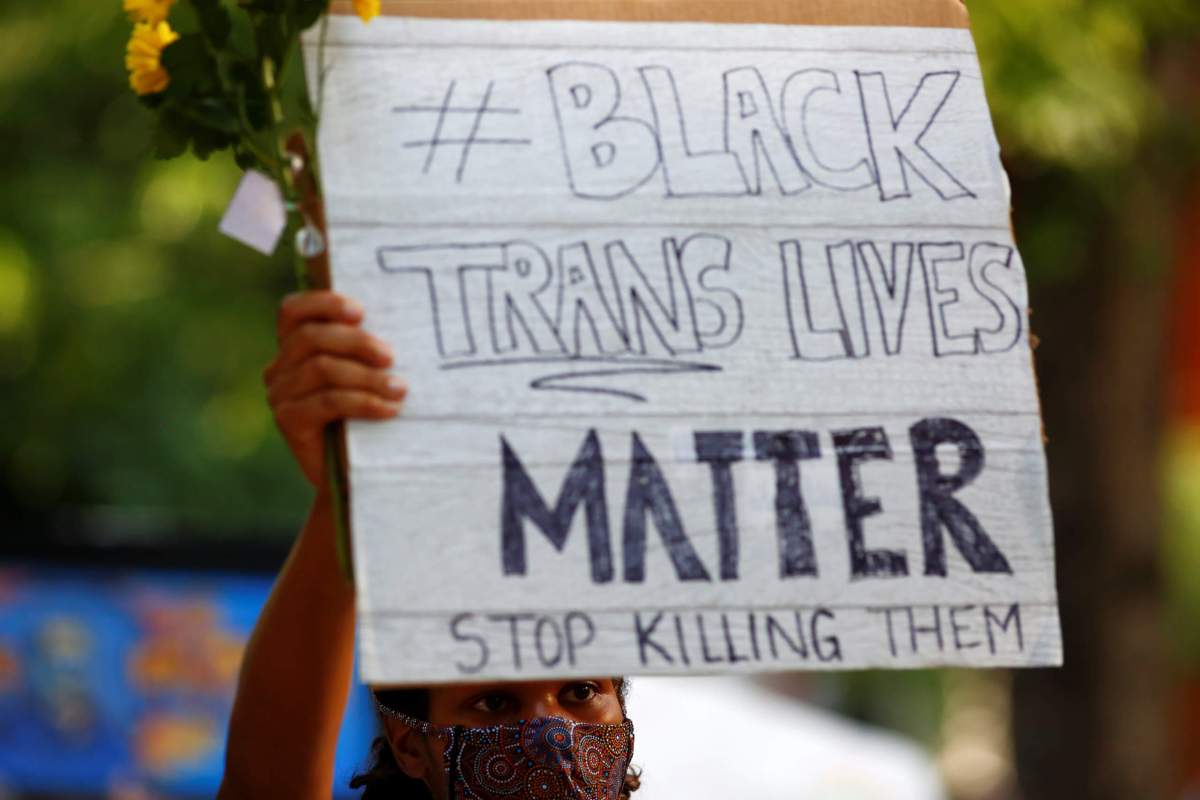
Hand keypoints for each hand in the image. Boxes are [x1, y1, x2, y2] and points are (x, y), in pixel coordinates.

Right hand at [263, 291, 405, 487]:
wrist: (356, 474)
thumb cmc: (368, 417)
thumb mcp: (365, 376)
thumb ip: (364, 351)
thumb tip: (395, 323)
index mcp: (293, 348)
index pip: (292, 311)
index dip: (323, 304)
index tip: (361, 312)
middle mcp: (279, 369)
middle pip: (312, 338)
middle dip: (357, 343)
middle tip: (391, 357)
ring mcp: (280, 396)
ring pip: (322, 369)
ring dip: (367, 376)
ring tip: (400, 388)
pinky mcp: (288, 422)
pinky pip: (328, 401)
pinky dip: (364, 402)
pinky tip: (390, 410)